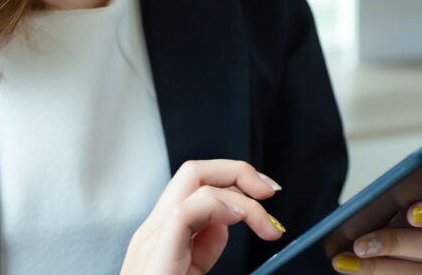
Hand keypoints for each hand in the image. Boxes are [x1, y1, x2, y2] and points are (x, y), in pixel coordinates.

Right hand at [120, 159, 286, 274]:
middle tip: (269, 191)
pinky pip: (188, 208)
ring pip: (192, 176)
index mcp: (162, 237)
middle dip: (238, 170)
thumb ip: (204, 250)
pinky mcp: (156, 251)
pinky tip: (241, 221)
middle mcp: (153, 230)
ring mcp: (151, 237)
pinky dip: (222, 205)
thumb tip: (225, 224)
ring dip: (239, 188)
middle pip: (194, 171)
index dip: (233, 184)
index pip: (195, 186)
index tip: (265, 201)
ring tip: (265, 222)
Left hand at [331, 197, 421, 273]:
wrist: (421, 247)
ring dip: (379, 268)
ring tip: (348, 262)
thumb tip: (371, 208)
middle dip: (396, 244)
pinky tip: (354, 270)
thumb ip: (405, 203)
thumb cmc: (417, 221)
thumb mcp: (414, 208)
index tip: (412, 213)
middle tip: (361, 244)